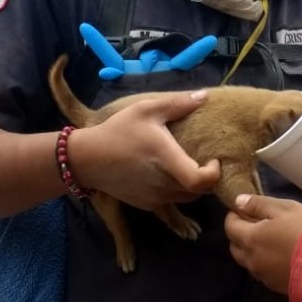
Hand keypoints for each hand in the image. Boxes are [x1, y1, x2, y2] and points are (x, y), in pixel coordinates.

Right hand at [72, 91, 220, 210]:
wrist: (87, 158)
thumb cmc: (119, 131)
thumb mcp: (146, 109)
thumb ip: (177, 104)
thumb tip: (204, 96)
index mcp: (166, 160)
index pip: (200, 181)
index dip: (214, 174)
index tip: (213, 159)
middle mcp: (163, 184)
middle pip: (199, 192)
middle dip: (207, 178)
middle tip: (204, 159)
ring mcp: (154, 198)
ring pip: (187, 199)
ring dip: (193, 186)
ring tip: (188, 165)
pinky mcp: (146, 205)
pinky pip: (171, 202)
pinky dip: (177, 191)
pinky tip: (169, 174)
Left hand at [225, 194, 301, 293]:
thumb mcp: (284, 208)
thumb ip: (258, 204)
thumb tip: (238, 202)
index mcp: (250, 238)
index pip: (230, 226)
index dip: (234, 215)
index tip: (244, 209)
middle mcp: (250, 259)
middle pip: (235, 245)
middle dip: (239, 233)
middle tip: (255, 223)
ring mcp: (262, 275)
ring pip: (247, 260)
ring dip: (251, 249)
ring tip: (269, 240)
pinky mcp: (274, 285)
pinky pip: (261, 271)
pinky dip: (263, 261)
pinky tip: (280, 255)